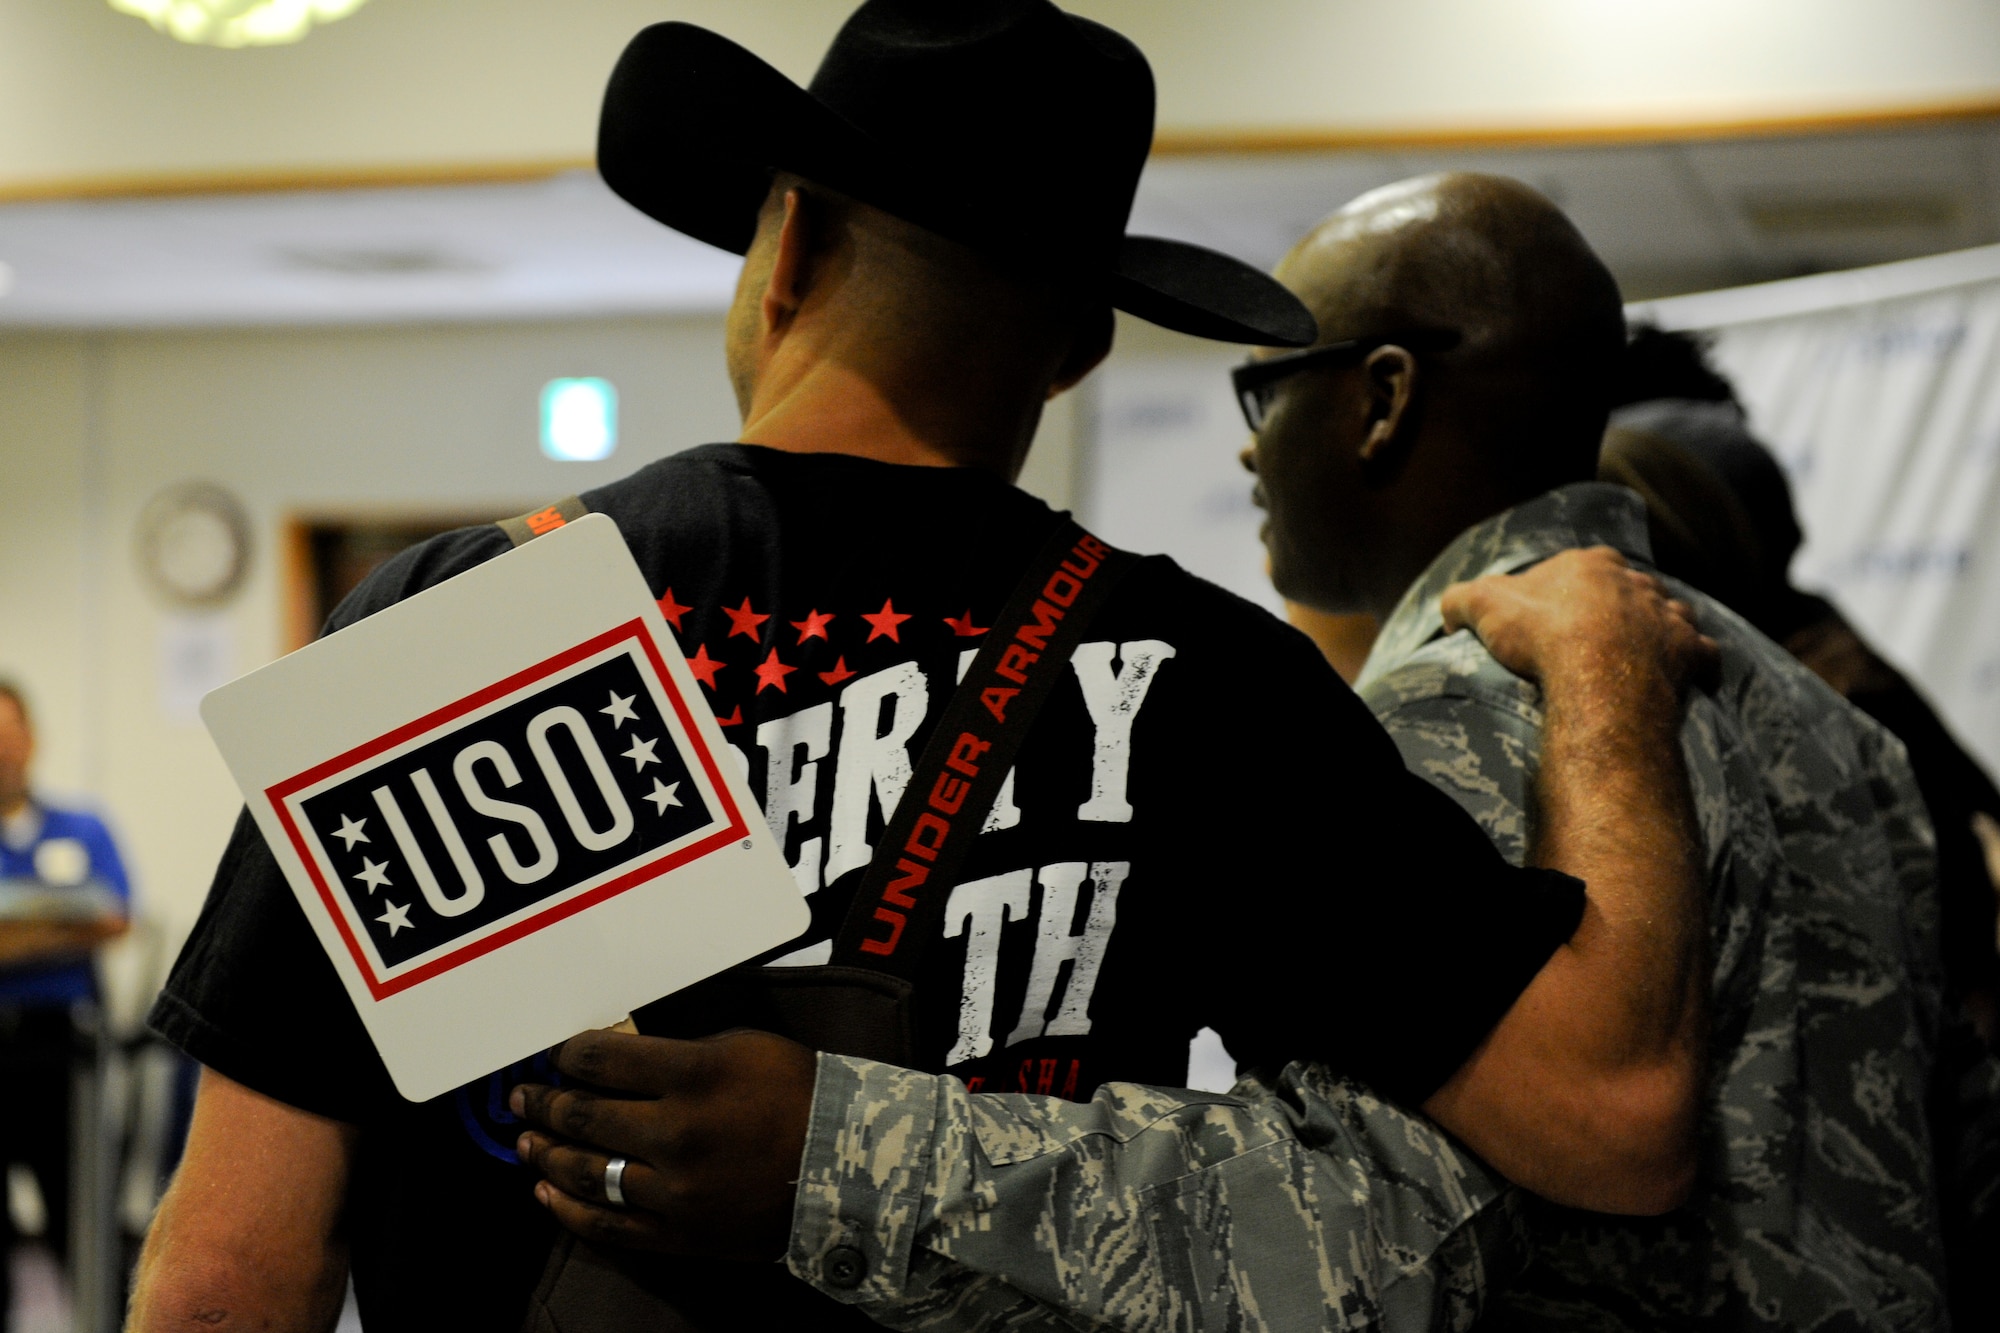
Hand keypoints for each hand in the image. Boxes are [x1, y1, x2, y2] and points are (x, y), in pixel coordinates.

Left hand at [510, 1028, 817, 1260]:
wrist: (847, 1163)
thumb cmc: (797, 1093)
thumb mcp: (742, 1046)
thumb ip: (676, 1051)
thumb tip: (617, 1056)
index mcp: (695, 1075)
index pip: (602, 1059)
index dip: (568, 1056)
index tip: (558, 1056)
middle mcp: (677, 1132)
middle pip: (584, 1116)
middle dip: (543, 1104)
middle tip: (523, 1098)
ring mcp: (675, 1190)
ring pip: (586, 1173)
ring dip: (546, 1154)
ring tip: (527, 1142)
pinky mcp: (680, 1233)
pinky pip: (608, 1225)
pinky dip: (568, 1209)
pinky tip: (545, 1192)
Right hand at [1440, 547, 1716, 690]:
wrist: (1598, 674)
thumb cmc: (1542, 633)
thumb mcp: (1481, 605)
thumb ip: (1461, 598)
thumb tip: (1449, 609)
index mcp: (1593, 563)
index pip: (1577, 569)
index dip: (1560, 595)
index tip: (1546, 622)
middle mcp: (1639, 582)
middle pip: (1626, 591)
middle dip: (1614, 609)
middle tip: (1590, 642)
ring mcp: (1671, 617)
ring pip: (1670, 616)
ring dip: (1658, 632)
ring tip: (1638, 657)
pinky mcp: (1693, 653)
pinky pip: (1703, 656)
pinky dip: (1697, 666)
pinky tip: (1687, 679)